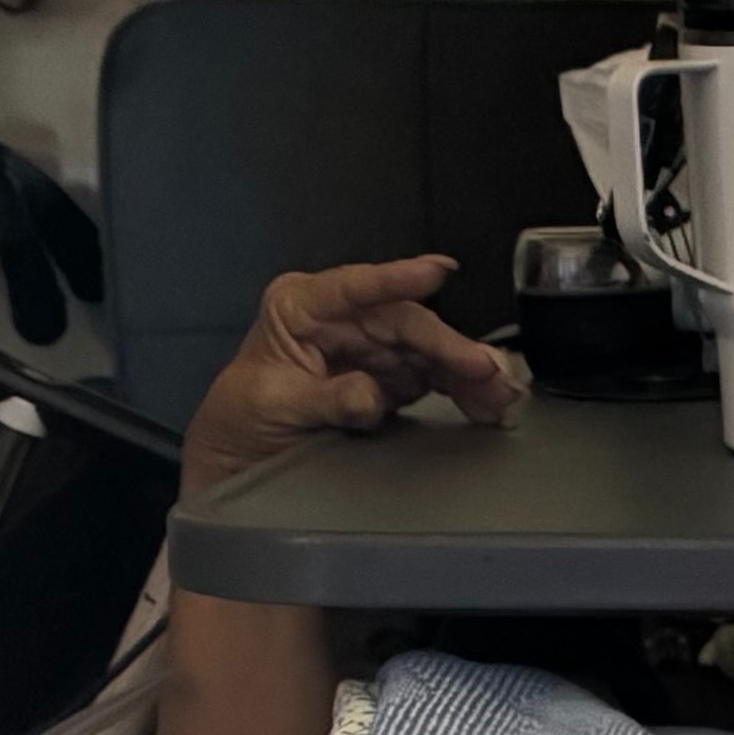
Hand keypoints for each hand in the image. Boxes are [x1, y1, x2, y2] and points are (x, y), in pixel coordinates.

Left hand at [184, 255, 520, 495]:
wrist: (236, 462)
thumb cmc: (238, 421)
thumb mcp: (272, 406)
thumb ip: (325, 399)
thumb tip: (369, 394)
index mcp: (299, 308)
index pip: (355, 287)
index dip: (398, 278)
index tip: (437, 272)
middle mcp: (338, 321)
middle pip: (404, 324)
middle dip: (451, 349)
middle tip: (487, 372)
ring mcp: (365, 350)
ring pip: (426, 352)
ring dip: (464, 374)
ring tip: (497, 396)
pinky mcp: (385, 381)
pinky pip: (430, 379)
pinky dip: (457, 392)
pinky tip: (482, 403)